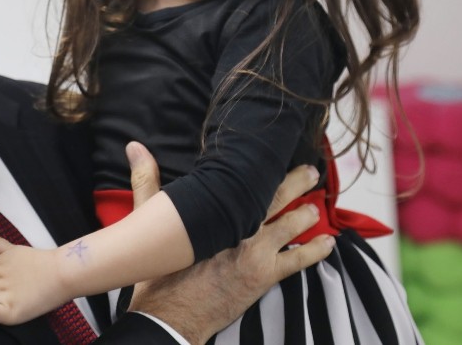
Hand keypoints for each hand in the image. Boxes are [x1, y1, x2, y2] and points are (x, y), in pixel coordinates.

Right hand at [125, 143, 334, 344]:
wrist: (169, 313)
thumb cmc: (159, 268)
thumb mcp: (150, 217)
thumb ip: (146, 179)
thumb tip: (134, 147)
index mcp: (216, 209)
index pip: (245, 179)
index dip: (261, 166)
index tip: (272, 152)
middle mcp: (240, 225)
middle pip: (274, 197)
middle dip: (295, 182)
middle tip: (309, 169)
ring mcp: (255, 251)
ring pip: (290, 225)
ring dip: (306, 212)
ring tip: (316, 201)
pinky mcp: (263, 276)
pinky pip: (297, 261)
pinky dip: (314, 251)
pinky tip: (327, 244)